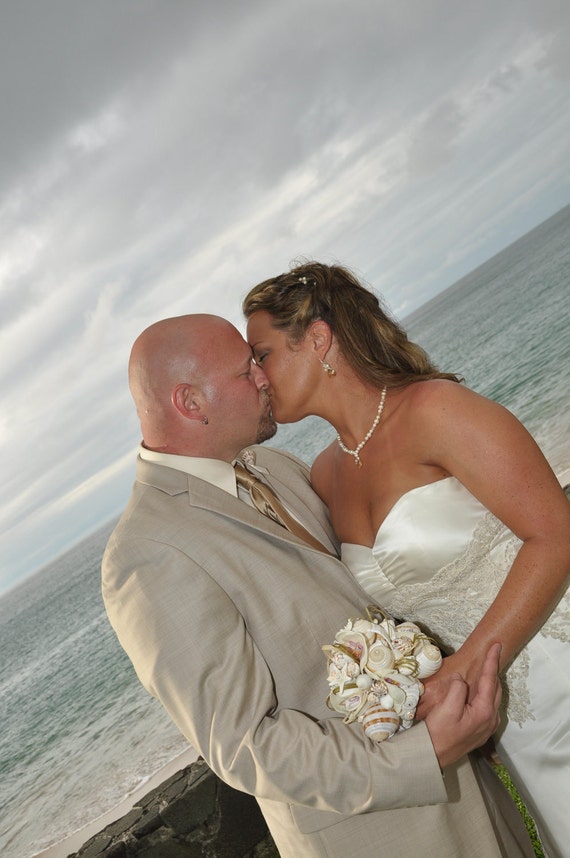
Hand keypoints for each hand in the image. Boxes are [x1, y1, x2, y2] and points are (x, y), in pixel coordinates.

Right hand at [424, 642, 501, 768]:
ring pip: (493, 698)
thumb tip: (462, 678)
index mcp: (484, 711)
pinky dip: (486, 693)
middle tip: (491, 654)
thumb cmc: (438, 732)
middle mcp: (490, 719)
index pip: (490, 679)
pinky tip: (479, 691)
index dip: (492, 660)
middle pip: (495, 688)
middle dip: (493, 670)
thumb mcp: (447, 707)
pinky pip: (488, 706)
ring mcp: (487, 727)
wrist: (432, 756)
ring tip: (486, 668)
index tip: (497, 645)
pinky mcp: (480, 732)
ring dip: (490, 682)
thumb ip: (458, 688)